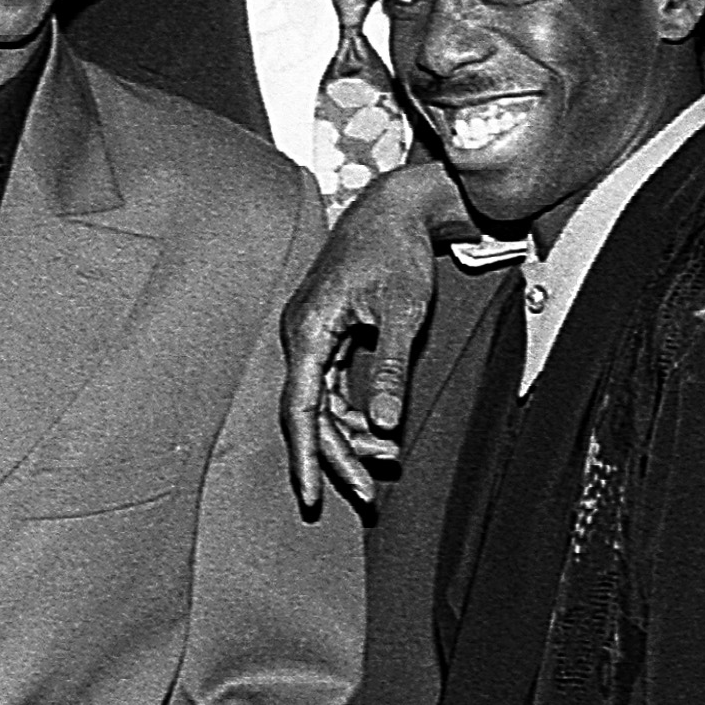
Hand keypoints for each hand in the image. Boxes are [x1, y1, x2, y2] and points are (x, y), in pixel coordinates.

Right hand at [281, 161, 458, 511]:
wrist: (393, 208)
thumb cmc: (395, 250)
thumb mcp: (403, 311)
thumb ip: (390, 369)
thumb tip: (384, 424)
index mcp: (309, 330)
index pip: (301, 410)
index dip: (306, 456)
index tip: (310, 497)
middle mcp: (301, 337)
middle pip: (310, 414)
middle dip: (336, 457)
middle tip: (366, 495)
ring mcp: (313, 337)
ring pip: (321, 405)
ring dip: (349, 437)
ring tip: (386, 461)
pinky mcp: (327, 336)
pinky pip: (331, 388)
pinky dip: (353, 413)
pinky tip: (379, 430)